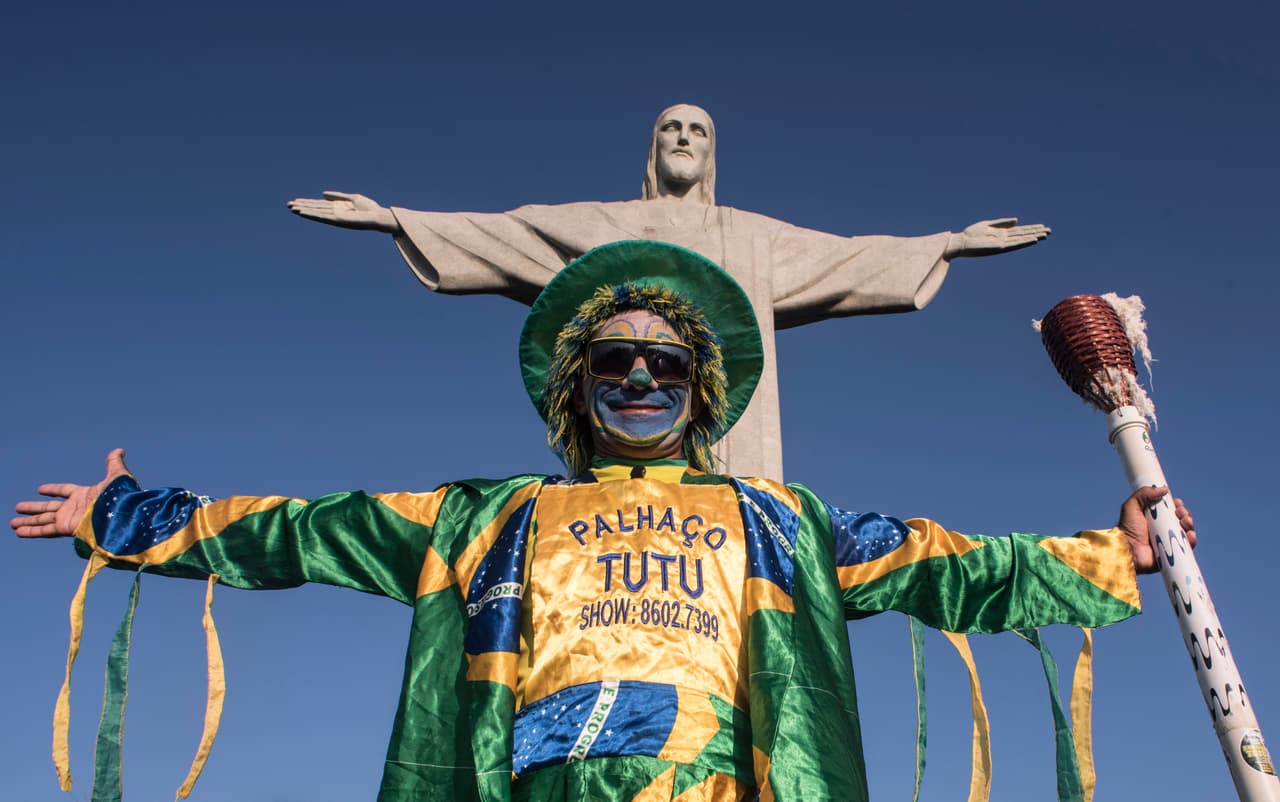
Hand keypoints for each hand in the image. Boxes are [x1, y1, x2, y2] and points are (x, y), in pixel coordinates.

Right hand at [11, 449, 131, 538]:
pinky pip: (45, 530)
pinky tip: (18, 531)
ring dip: (28, 521)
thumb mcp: (117, 476)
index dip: (53, 490)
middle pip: (49, 508)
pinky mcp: (66, 528)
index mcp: (84, 495)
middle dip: (34, 508)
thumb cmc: (121, 495)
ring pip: (43, 520)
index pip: (64, 491)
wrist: (122, 514)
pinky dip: (31, 531)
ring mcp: (69, 518)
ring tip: (12, 523)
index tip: (40, 489)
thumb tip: (119, 450)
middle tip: (18, 508)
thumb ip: (114, 463)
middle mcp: (74, 508)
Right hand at [287, 191, 398, 232]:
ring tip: (292, 208)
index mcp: (338, 207)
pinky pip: (323, 216)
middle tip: (288, 205)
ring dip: (304, 210)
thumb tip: (322, 194)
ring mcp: (336, 217)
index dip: (307, 202)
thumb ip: (337, 196)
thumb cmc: (369, 208)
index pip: (319, 204)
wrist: (378, 215)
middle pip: (315, 208)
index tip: (296, 200)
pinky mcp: (338, 220)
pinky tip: (303, 212)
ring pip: (316, 213)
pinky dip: (312, 214)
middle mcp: (335, 213)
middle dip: (302, 206)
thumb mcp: (352, 198)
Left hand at [946, 217, 1050, 257]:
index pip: (1020, 230)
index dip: (1031, 228)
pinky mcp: (999, 247)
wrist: (961, 242)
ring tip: (1045, 235)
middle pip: (1023, 235)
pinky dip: (1024, 242)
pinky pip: (1014, 244)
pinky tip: (1033, 240)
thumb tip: (1017, 220)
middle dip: (1036, 232)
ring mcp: (1003, 243)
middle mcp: (1004, 239)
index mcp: (1002, 233)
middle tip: (1050, 231)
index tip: (1043, 226)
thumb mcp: (988, 225)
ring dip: (1033, 237)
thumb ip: (1002, 223)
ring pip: (1021, 240)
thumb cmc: (971, 234)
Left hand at [1119, 486, 1195, 573]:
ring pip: (1186, 531)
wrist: (1128, 549)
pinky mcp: (1173, 553)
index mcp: (1154, 518)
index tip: (1177, 503)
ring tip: (1184, 522)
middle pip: (1181, 519)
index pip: (1171, 510)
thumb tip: (1164, 489)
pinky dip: (1192, 540)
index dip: (1177, 506)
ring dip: (1189, 524)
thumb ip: (1144, 494)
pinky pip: (1187, 547)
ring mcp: (1168, 541)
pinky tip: (1190, 535)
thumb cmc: (1127, 528)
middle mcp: (1163, 529)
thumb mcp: (1132, 506)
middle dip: (1185, 514)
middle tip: (1180, 513)